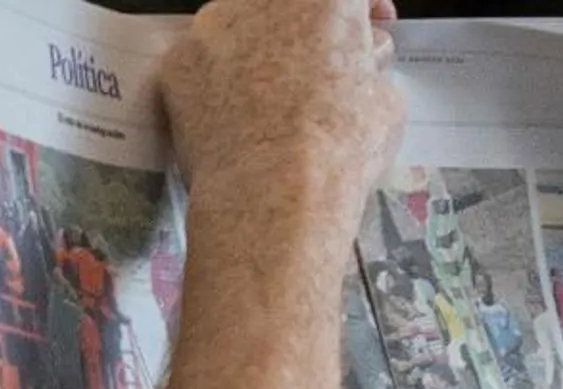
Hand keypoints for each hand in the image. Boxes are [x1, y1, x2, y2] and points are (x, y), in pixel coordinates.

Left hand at [160, 0, 405, 234]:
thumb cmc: (337, 148)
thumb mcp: (385, 105)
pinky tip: (236, 123)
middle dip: (309, 35)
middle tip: (323, 73)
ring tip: (274, 105)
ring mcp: (211, 27)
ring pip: (243, 33)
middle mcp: (262, 0)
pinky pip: (205, 68)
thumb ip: (368, 69)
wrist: (273, 194)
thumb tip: (362, 69)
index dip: (364, 11)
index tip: (372, 28)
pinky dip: (220, 87)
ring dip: (261, 56)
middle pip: (289, 9)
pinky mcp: (177, 65)